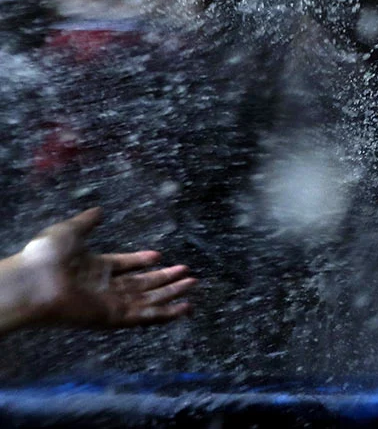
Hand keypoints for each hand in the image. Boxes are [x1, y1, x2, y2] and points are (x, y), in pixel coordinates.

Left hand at [5, 209, 194, 330]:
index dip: (142, 262)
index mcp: (95, 267)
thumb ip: (87, 222)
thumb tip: (99, 210)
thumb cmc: (47, 256)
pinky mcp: (112, 317)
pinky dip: (165, 313)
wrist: (33, 282)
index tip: (160, 255)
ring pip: (147, 300)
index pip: (125, 266)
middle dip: (165, 279)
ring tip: (193, 285)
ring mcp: (109, 303)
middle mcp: (104, 287)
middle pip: (142, 284)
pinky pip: (144, 316)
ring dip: (171, 294)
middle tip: (188, 273)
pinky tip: (184, 307)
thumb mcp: (70, 231)